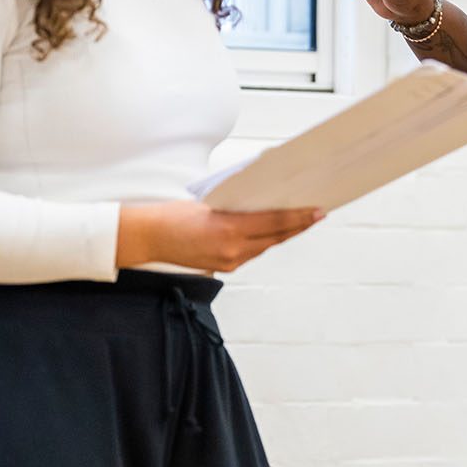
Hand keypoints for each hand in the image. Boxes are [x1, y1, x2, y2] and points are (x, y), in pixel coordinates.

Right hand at [118, 202, 323, 272]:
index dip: (299, 217)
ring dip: (284, 234)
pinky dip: (265, 241)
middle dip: (299, 225)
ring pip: (266, 246)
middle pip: (276, 237)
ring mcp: (229, 261)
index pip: (274, 222)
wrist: (148, 237)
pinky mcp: (224, 267)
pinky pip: (252, 253)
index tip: (318, 210)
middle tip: (318, 213)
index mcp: (229, 228)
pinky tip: (275, 232)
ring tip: (301, 221)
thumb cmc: (174, 213)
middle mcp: (232, 249)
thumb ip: (238, 205)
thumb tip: (266, 199)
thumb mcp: (210, 202)